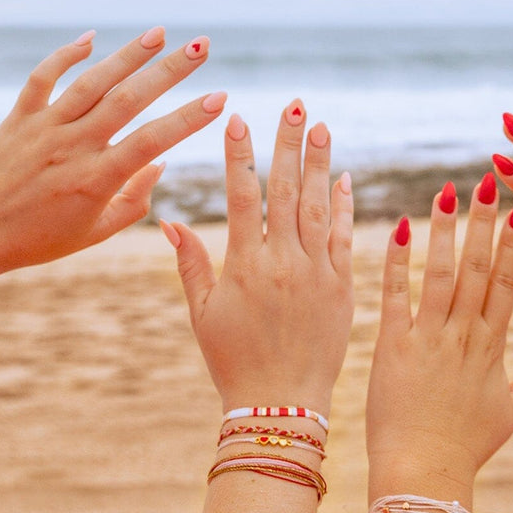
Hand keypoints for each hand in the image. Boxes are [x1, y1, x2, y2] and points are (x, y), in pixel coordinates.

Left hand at [0, 27, 224, 275]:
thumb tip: (160, 164)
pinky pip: (44, 77)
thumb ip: (135, 200)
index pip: (154, 141)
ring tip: (160, 34)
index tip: (220, 99)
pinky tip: (93, 39)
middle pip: (130, 99)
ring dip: (129, 54)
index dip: (190, 118)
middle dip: (171, 70)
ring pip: (93, 81)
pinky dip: (68, 55)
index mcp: (98, 180)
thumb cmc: (41, 240)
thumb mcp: (96, 231)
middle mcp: (74, 147)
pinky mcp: (19, 117)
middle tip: (202, 47)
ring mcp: (45, 128)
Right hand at [162, 102, 353, 418]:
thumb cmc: (234, 364)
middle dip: (289, 144)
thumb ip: (191, 265)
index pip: (242, 195)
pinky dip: (343, 208)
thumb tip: (169, 221)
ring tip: (322, 127)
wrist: (281, 408)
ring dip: (320, 165)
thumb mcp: (203, 315)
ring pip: (318, 208)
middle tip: (295, 105)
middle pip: (286, 191)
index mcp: (244, 266)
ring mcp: (318, 275)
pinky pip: (343, 240)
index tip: (239, 118)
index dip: (240, 154)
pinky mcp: (343, 290)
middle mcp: (284, 264)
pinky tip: (343, 179)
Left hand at [366, 174, 512, 504]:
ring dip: (444, 231)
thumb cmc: (467, 445)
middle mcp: (464, 337)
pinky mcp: (393, 348)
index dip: (511, 245)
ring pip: (440, 275)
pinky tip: (401, 229)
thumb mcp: (511, 412)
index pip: (507, 284)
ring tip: (446, 192)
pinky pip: (395, 297)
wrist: (425, 472)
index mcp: (493, 347)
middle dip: (483, 223)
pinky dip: (398, 264)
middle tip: (487, 181)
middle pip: (477, 270)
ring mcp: (429, 340)